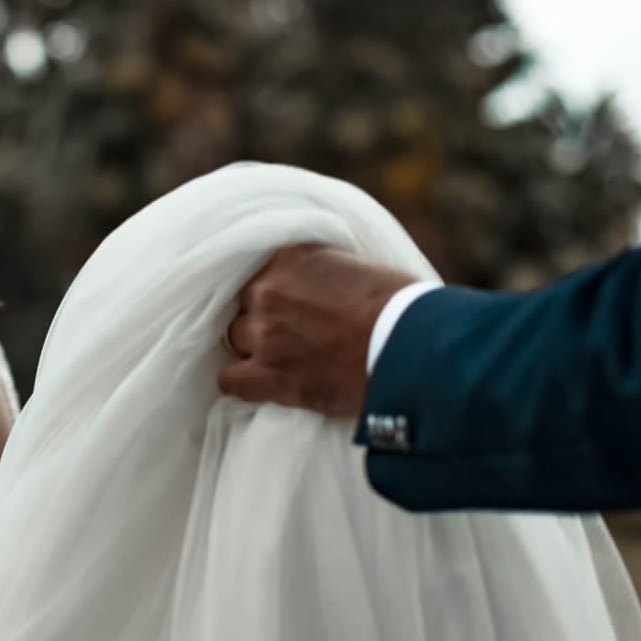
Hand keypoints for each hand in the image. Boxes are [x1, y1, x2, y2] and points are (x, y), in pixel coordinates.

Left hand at [217, 244, 417, 416]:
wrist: (410, 348)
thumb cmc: (400, 307)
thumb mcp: (358, 268)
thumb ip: (323, 274)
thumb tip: (317, 290)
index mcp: (290, 257)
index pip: (258, 270)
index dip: (273, 290)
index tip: (287, 303)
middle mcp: (269, 291)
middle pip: (245, 305)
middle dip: (263, 317)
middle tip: (289, 332)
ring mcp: (266, 334)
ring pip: (236, 338)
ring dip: (254, 347)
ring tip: (279, 358)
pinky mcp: (271, 376)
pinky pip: (230, 381)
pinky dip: (239, 382)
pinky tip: (253, 382)